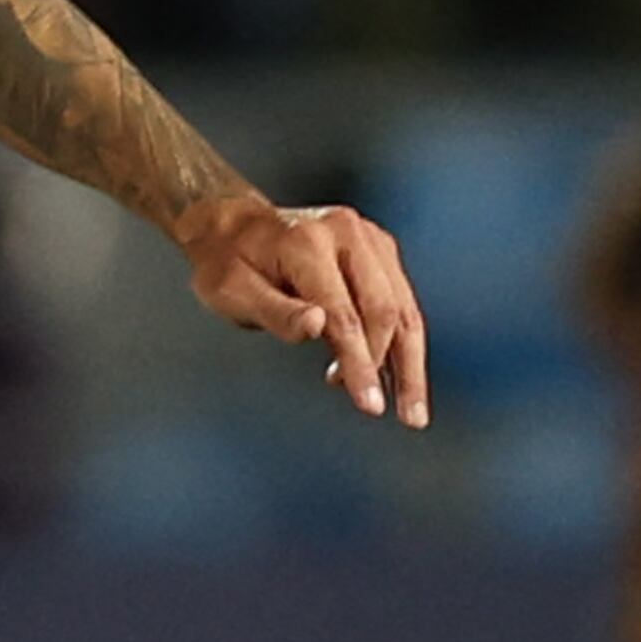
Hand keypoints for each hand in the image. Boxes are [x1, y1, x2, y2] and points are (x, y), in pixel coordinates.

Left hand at [181, 194, 429, 427]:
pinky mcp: (378, 249)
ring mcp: (367, 238)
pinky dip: (401, 341)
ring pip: (404, 308)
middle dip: (399, 369)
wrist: (234, 226)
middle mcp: (346, 233)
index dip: (360, 364)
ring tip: (413, 407)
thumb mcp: (232, 291)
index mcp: (308, 243)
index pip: (344, 314)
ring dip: (412, 362)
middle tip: (404, 416)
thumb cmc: (227, 263)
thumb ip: (275, 312)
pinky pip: (401, 300)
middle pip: (387, 311)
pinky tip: (391, 375)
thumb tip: (317, 326)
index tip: (370, 404)